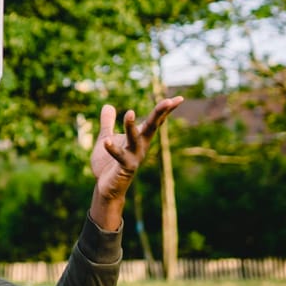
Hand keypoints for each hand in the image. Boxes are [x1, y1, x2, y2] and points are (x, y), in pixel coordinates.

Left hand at [89, 96, 183, 227]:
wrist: (105, 187)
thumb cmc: (108, 163)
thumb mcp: (107, 138)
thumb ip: (107, 123)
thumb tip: (108, 105)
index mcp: (138, 138)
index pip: (154, 120)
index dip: (165, 109)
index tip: (179, 98)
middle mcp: (140, 146)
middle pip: (152, 126)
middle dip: (159, 113)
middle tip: (169, 100)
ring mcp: (134, 157)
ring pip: (135, 140)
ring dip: (131, 127)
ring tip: (129, 112)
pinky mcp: (125, 168)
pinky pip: (119, 156)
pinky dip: (113, 149)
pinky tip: (106, 142)